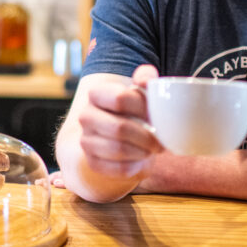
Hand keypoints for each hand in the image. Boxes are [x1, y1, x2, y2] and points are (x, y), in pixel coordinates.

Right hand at [77, 64, 163, 181]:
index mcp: (96, 93)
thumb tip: (146, 78)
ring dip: (142, 152)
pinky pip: (118, 169)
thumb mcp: (140, 90)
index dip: (144, 108)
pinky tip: (142, 160)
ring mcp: (86, 140)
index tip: (156, 115)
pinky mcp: (93, 162)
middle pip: (120, 128)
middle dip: (146, 137)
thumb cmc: (133, 108)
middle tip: (160, 141)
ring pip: (118, 149)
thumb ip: (145, 78)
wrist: (119, 133)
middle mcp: (86, 116)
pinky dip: (136, 166)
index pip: (121, 98)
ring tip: (152, 149)